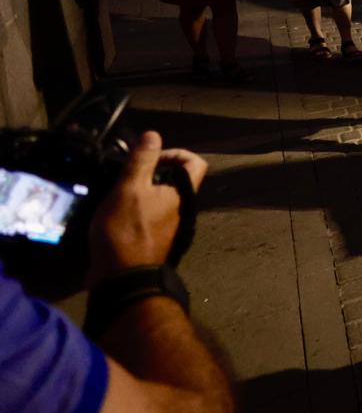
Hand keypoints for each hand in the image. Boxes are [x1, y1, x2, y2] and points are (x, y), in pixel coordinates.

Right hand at [87, 131, 207, 285]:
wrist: (122, 278)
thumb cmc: (126, 231)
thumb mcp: (130, 189)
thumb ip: (142, 161)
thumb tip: (154, 135)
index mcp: (183, 193)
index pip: (196, 163)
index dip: (176, 153)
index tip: (151, 158)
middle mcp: (182, 208)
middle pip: (176, 179)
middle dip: (153, 171)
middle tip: (128, 174)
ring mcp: (169, 225)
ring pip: (160, 197)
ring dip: (141, 190)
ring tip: (117, 192)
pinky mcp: (153, 237)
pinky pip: (149, 213)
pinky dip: (136, 207)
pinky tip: (115, 212)